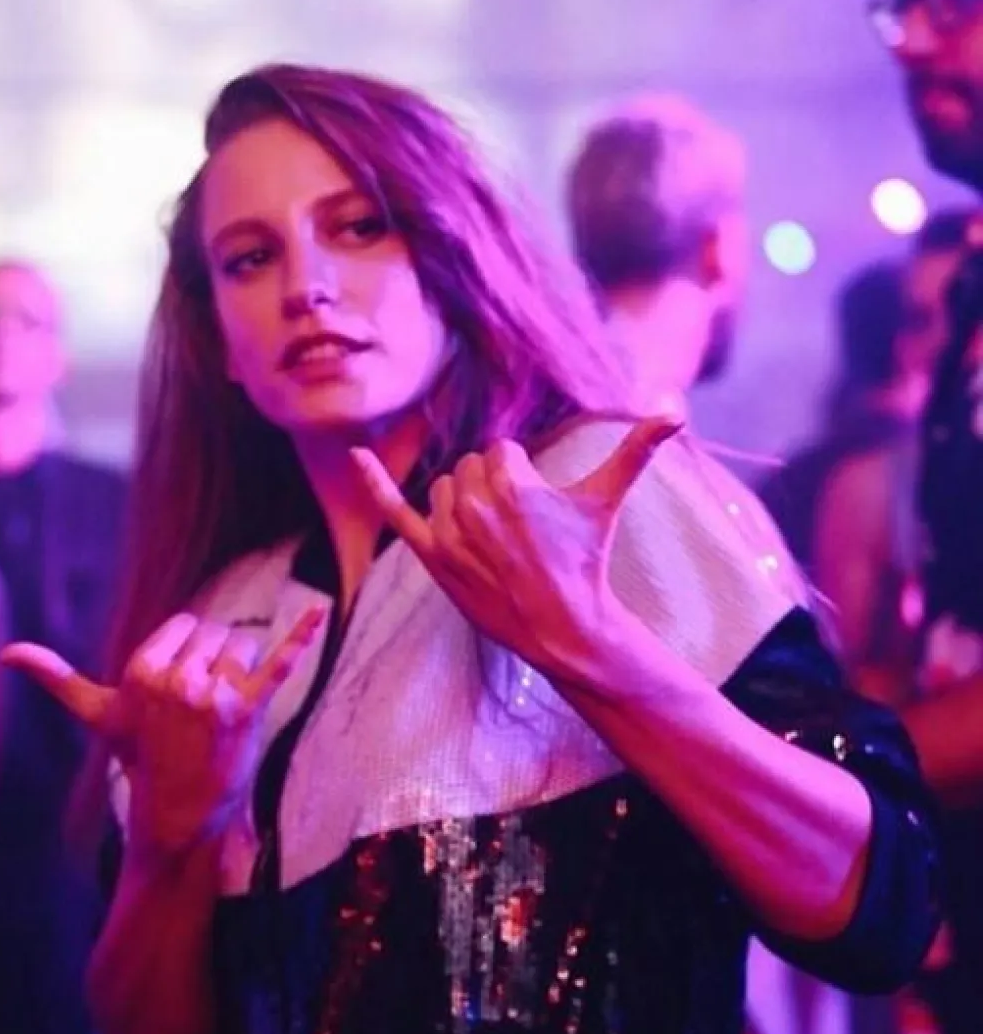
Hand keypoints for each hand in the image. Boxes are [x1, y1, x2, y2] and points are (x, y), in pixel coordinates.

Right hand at [3, 608, 322, 855]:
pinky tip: (322, 611)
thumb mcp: (99, 716)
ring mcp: (213, 694)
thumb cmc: (139, 757)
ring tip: (223, 711)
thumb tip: (5, 653)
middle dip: (215, 660)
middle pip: (216, 631)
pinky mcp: (248, 710)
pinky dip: (302, 637)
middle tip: (201, 707)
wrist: (178, 811)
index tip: (178, 688)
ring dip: (241, 671)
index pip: (185, 624)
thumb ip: (56, 679)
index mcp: (142, 668)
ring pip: (244, 645)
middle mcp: (176, 678)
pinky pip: (279, 664)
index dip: (188, 651)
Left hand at [350, 418, 677, 686]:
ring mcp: (449, 530)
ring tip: (495, 538)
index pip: (501, 451)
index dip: (520, 474)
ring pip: (445, 488)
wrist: (563, 626)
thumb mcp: (607, 500)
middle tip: (521, 529)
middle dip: (493, 487)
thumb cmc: (586, 560)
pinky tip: (356, 455)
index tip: (537, 510)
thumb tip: (677, 407)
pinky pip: (395, 511)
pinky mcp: (432, 555)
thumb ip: (639, 448)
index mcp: (513, 481)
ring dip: (464, 502)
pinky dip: (374, 483)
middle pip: (471, 466)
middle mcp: (475, 502)